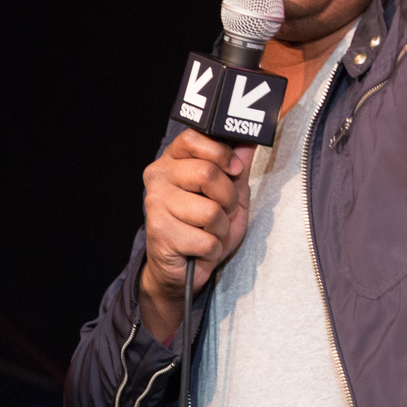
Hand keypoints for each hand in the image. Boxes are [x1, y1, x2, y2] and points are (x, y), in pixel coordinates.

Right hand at [139, 129, 255, 340]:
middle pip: (207, 174)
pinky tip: (200, 248)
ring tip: (209, 231)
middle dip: (228, 198)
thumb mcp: (229, 192)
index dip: (221, 153)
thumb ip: (237, 165)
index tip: (234, 169)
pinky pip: (206, 240)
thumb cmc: (205, 226)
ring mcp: (156, 205)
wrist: (182, 269)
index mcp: (173, 160)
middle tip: (223, 210)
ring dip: (221, 227)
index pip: (193, 138)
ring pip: (210, 211)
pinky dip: (213, 248)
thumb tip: (250, 139)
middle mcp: (158, 177)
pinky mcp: (160, 233)